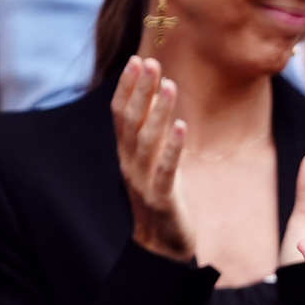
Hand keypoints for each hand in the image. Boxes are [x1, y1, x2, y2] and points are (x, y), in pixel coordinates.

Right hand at [111, 57, 195, 261]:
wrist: (161, 244)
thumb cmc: (161, 197)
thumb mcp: (154, 162)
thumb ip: (152, 135)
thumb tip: (157, 101)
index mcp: (127, 154)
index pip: (121, 114)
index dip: (128, 87)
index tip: (137, 60)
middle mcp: (130, 163)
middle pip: (131, 121)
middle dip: (140, 90)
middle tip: (151, 62)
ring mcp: (143, 180)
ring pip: (148, 140)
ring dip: (158, 111)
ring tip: (169, 84)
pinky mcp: (161, 197)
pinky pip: (166, 168)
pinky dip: (174, 146)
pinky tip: (182, 126)